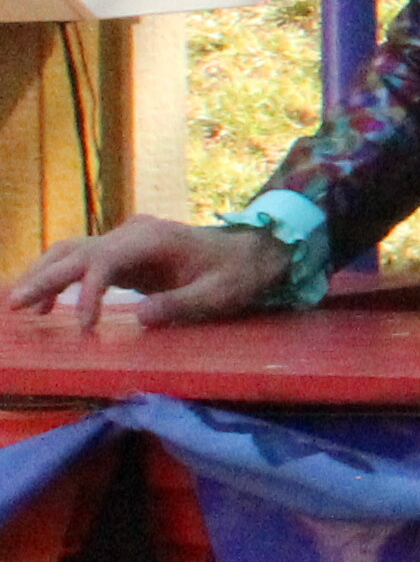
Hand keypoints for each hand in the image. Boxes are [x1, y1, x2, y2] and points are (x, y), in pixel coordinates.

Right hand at [6, 215, 289, 328]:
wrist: (253, 253)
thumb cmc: (239, 275)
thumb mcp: (220, 295)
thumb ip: (182, 305)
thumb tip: (141, 317)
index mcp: (154, 239)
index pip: (105, 262)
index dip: (88, 293)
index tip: (83, 327)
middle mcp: (132, 234)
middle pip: (77, 252)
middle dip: (45, 279)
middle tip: (16, 306)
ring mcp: (125, 241)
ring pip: (72, 252)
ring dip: (44, 276)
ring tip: (18, 306)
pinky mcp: (123, 254)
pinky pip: (82, 262)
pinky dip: (59, 279)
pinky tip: (44, 308)